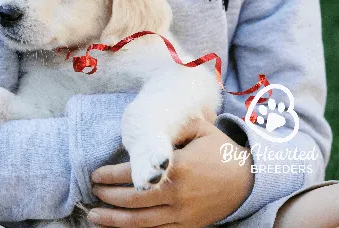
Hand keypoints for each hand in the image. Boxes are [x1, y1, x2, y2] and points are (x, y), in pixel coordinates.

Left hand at [88, 118, 253, 226]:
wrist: (246, 181)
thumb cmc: (220, 151)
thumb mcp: (201, 129)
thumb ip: (175, 126)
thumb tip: (150, 122)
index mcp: (179, 168)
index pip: (136, 175)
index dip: (112, 175)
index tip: (96, 174)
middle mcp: (178, 195)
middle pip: (134, 201)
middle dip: (108, 197)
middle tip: (91, 192)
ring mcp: (182, 215)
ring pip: (141, 223)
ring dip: (114, 221)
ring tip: (94, 217)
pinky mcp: (187, 227)